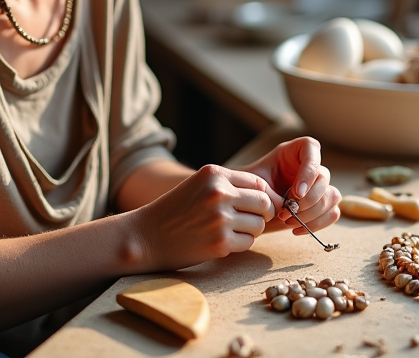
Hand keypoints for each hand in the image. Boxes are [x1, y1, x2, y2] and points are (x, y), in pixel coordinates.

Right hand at [136, 164, 277, 269]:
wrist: (146, 236)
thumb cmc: (176, 211)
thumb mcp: (199, 185)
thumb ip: (230, 185)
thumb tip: (271, 197)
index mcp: (214, 174)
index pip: (258, 182)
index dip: (265, 196)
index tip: (261, 206)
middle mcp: (219, 193)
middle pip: (264, 203)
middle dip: (263, 214)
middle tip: (251, 221)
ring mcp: (220, 218)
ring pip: (259, 225)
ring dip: (251, 230)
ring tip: (231, 230)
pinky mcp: (220, 242)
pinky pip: (248, 242)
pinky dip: (240, 244)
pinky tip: (222, 242)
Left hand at [239, 137, 340, 235]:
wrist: (249, 206)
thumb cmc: (250, 189)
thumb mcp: (253, 182)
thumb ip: (269, 187)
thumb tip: (289, 201)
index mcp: (293, 152)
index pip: (311, 148)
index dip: (308, 171)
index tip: (296, 193)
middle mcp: (309, 166)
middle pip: (324, 177)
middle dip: (306, 200)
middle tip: (285, 213)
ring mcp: (318, 186)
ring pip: (332, 196)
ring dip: (312, 213)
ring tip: (289, 222)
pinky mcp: (321, 204)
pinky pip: (333, 213)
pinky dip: (317, 224)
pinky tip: (297, 230)